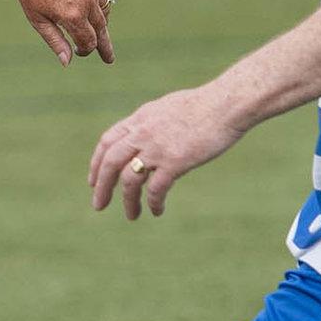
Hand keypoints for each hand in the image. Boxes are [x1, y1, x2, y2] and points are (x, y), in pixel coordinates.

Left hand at [8, 0, 113, 65]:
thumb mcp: (38, 19)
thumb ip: (55, 41)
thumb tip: (68, 62)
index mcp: (72, 16)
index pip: (88, 42)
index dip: (85, 50)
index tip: (80, 52)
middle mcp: (87, 2)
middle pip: (101, 30)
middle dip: (104, 46)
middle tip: (109, 59)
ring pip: (103, 13)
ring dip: (100, 25)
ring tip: (98, 32)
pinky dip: (97, 6)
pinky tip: (88, 9)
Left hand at [89, 86, 243, 220]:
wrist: (227, 104)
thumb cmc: (206, 105)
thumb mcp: (169, 108)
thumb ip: (154, 122)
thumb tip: (148, 134)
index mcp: (141, 118)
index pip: (108, 141)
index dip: (96, 163)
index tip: (93, 181)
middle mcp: (143, 132)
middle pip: (110, 162)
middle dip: (102, 186)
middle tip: (99, 205)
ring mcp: (157, 147)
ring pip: (130, 179)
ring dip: (128, 201)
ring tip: (132, 216)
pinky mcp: (175, 161)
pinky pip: (156, 189)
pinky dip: (153, 203)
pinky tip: (157, 211)